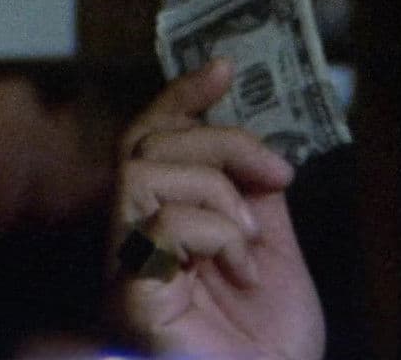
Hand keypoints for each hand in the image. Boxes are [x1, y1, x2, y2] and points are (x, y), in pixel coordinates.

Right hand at [110, 60, 324, 359]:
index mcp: (167, 224)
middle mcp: (134, 242)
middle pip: (148, 145)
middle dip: (222, 141)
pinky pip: (159, 227)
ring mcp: (125, 269)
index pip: (153, 142)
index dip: (181, 97)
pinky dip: (214, 233)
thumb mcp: (272, 247)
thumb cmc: (269, 339)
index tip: (224, 68)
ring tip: (250, 237)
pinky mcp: (129, 298)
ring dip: (216, 193)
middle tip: (276, 174)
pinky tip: (238, 266)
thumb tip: (251, 146)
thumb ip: (253, 196)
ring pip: (143, 174)